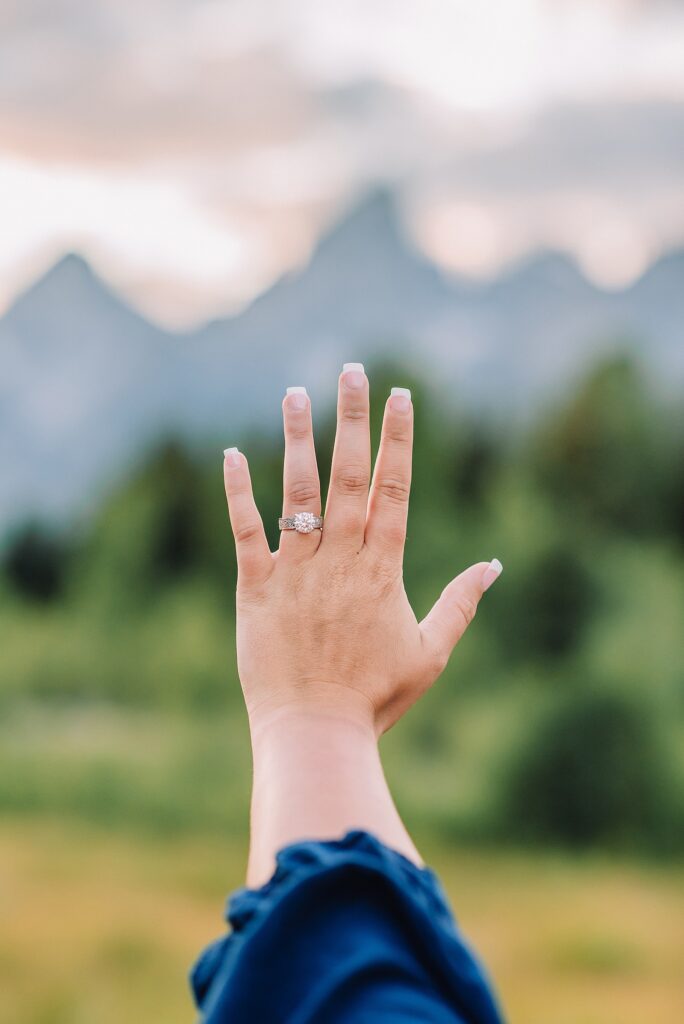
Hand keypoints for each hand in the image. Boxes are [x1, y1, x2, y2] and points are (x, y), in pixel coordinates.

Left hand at [223, 365, 501, 737]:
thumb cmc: (377, 697)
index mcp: (384, 570)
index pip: (394, 490)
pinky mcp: (256, 590)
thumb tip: (494, 565)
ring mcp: (297, 573)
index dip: (399, 440)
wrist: (316, 733)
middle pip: (349, 477)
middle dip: (353, 419)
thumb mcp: (432, 651)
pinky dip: (238, 494)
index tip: (401, 396)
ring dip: (298, 440)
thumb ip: (461, 603)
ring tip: (296, 393)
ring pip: (298, 494)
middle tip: (354, 370)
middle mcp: (341, 561)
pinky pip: (246, 533)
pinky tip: (232, 454)